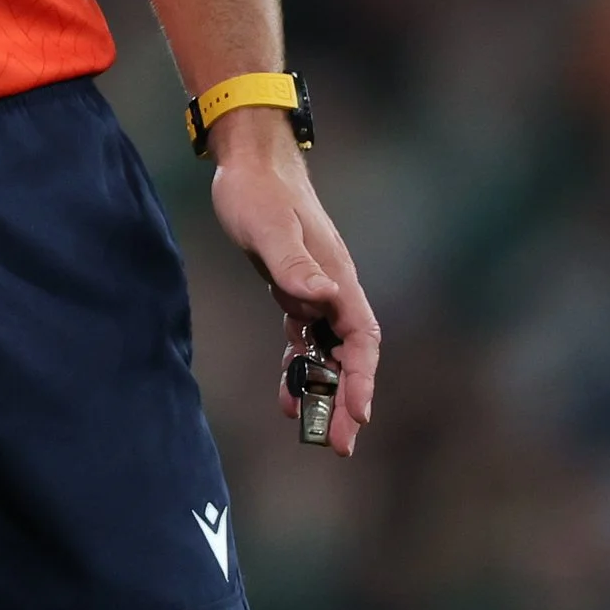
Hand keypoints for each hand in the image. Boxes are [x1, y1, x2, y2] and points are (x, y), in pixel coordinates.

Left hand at [206, 110, 379, 455]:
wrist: (248, 162)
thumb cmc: (258, 191)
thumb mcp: (270, 226)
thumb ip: (294, 263)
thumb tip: (324, 295)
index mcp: (338, 279)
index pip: (361, 340)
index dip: (362, 378)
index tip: (359, 414)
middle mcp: (334, 289)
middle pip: (350, 355)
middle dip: (347, 400)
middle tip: (341, 447)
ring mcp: (315, 291)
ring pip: (327, 353)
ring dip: (324, 391)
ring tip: (316, 434)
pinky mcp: (293, 289)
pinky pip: (303, 339)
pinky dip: (298, 368)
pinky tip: (288, 395)